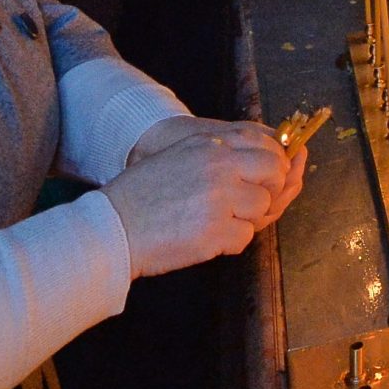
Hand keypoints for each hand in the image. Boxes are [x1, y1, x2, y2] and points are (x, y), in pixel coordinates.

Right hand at [103, 118, 304, 278]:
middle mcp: (220, 166)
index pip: (267, 147)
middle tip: (249, 205)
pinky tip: (207, 240)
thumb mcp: (181, 156)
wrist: (112, 227)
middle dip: (269, 192)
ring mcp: (219, 199)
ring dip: (245, 220)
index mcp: (211, 145)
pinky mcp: (215, 231)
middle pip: (275, 175)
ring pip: (261, 209)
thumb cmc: (143, 195)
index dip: (276, 164)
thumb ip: (219, 154)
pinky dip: (230, 243)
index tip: (271, 178)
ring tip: (217, 224)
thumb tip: (264, 161)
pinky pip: (244, 238)